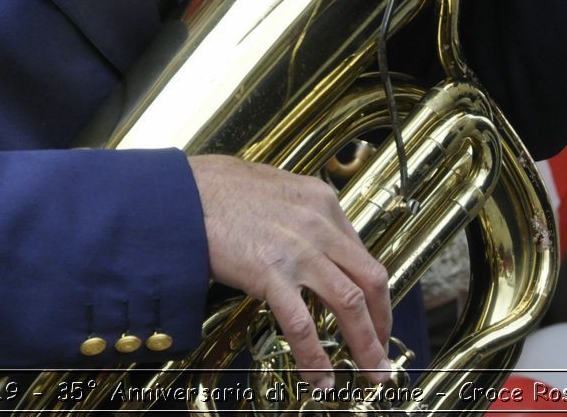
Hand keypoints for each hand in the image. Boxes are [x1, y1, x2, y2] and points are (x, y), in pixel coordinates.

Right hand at [188, 154, 391, 391]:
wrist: (183, 192)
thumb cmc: (220, 190)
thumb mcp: (277, 190)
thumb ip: (303, 217)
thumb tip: (316, 249)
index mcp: (322, 201)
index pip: (363, 254)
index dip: (374, 294)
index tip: (375, 316)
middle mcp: (318, 223)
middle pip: (370, 280)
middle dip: (382, 323)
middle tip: (383, 352)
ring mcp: (296, 248)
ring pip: (349, 303)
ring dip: (364, 344)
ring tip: (370, 371)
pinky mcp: (268, 271)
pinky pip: (301, 323)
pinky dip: (316, 356)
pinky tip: (320, 377)